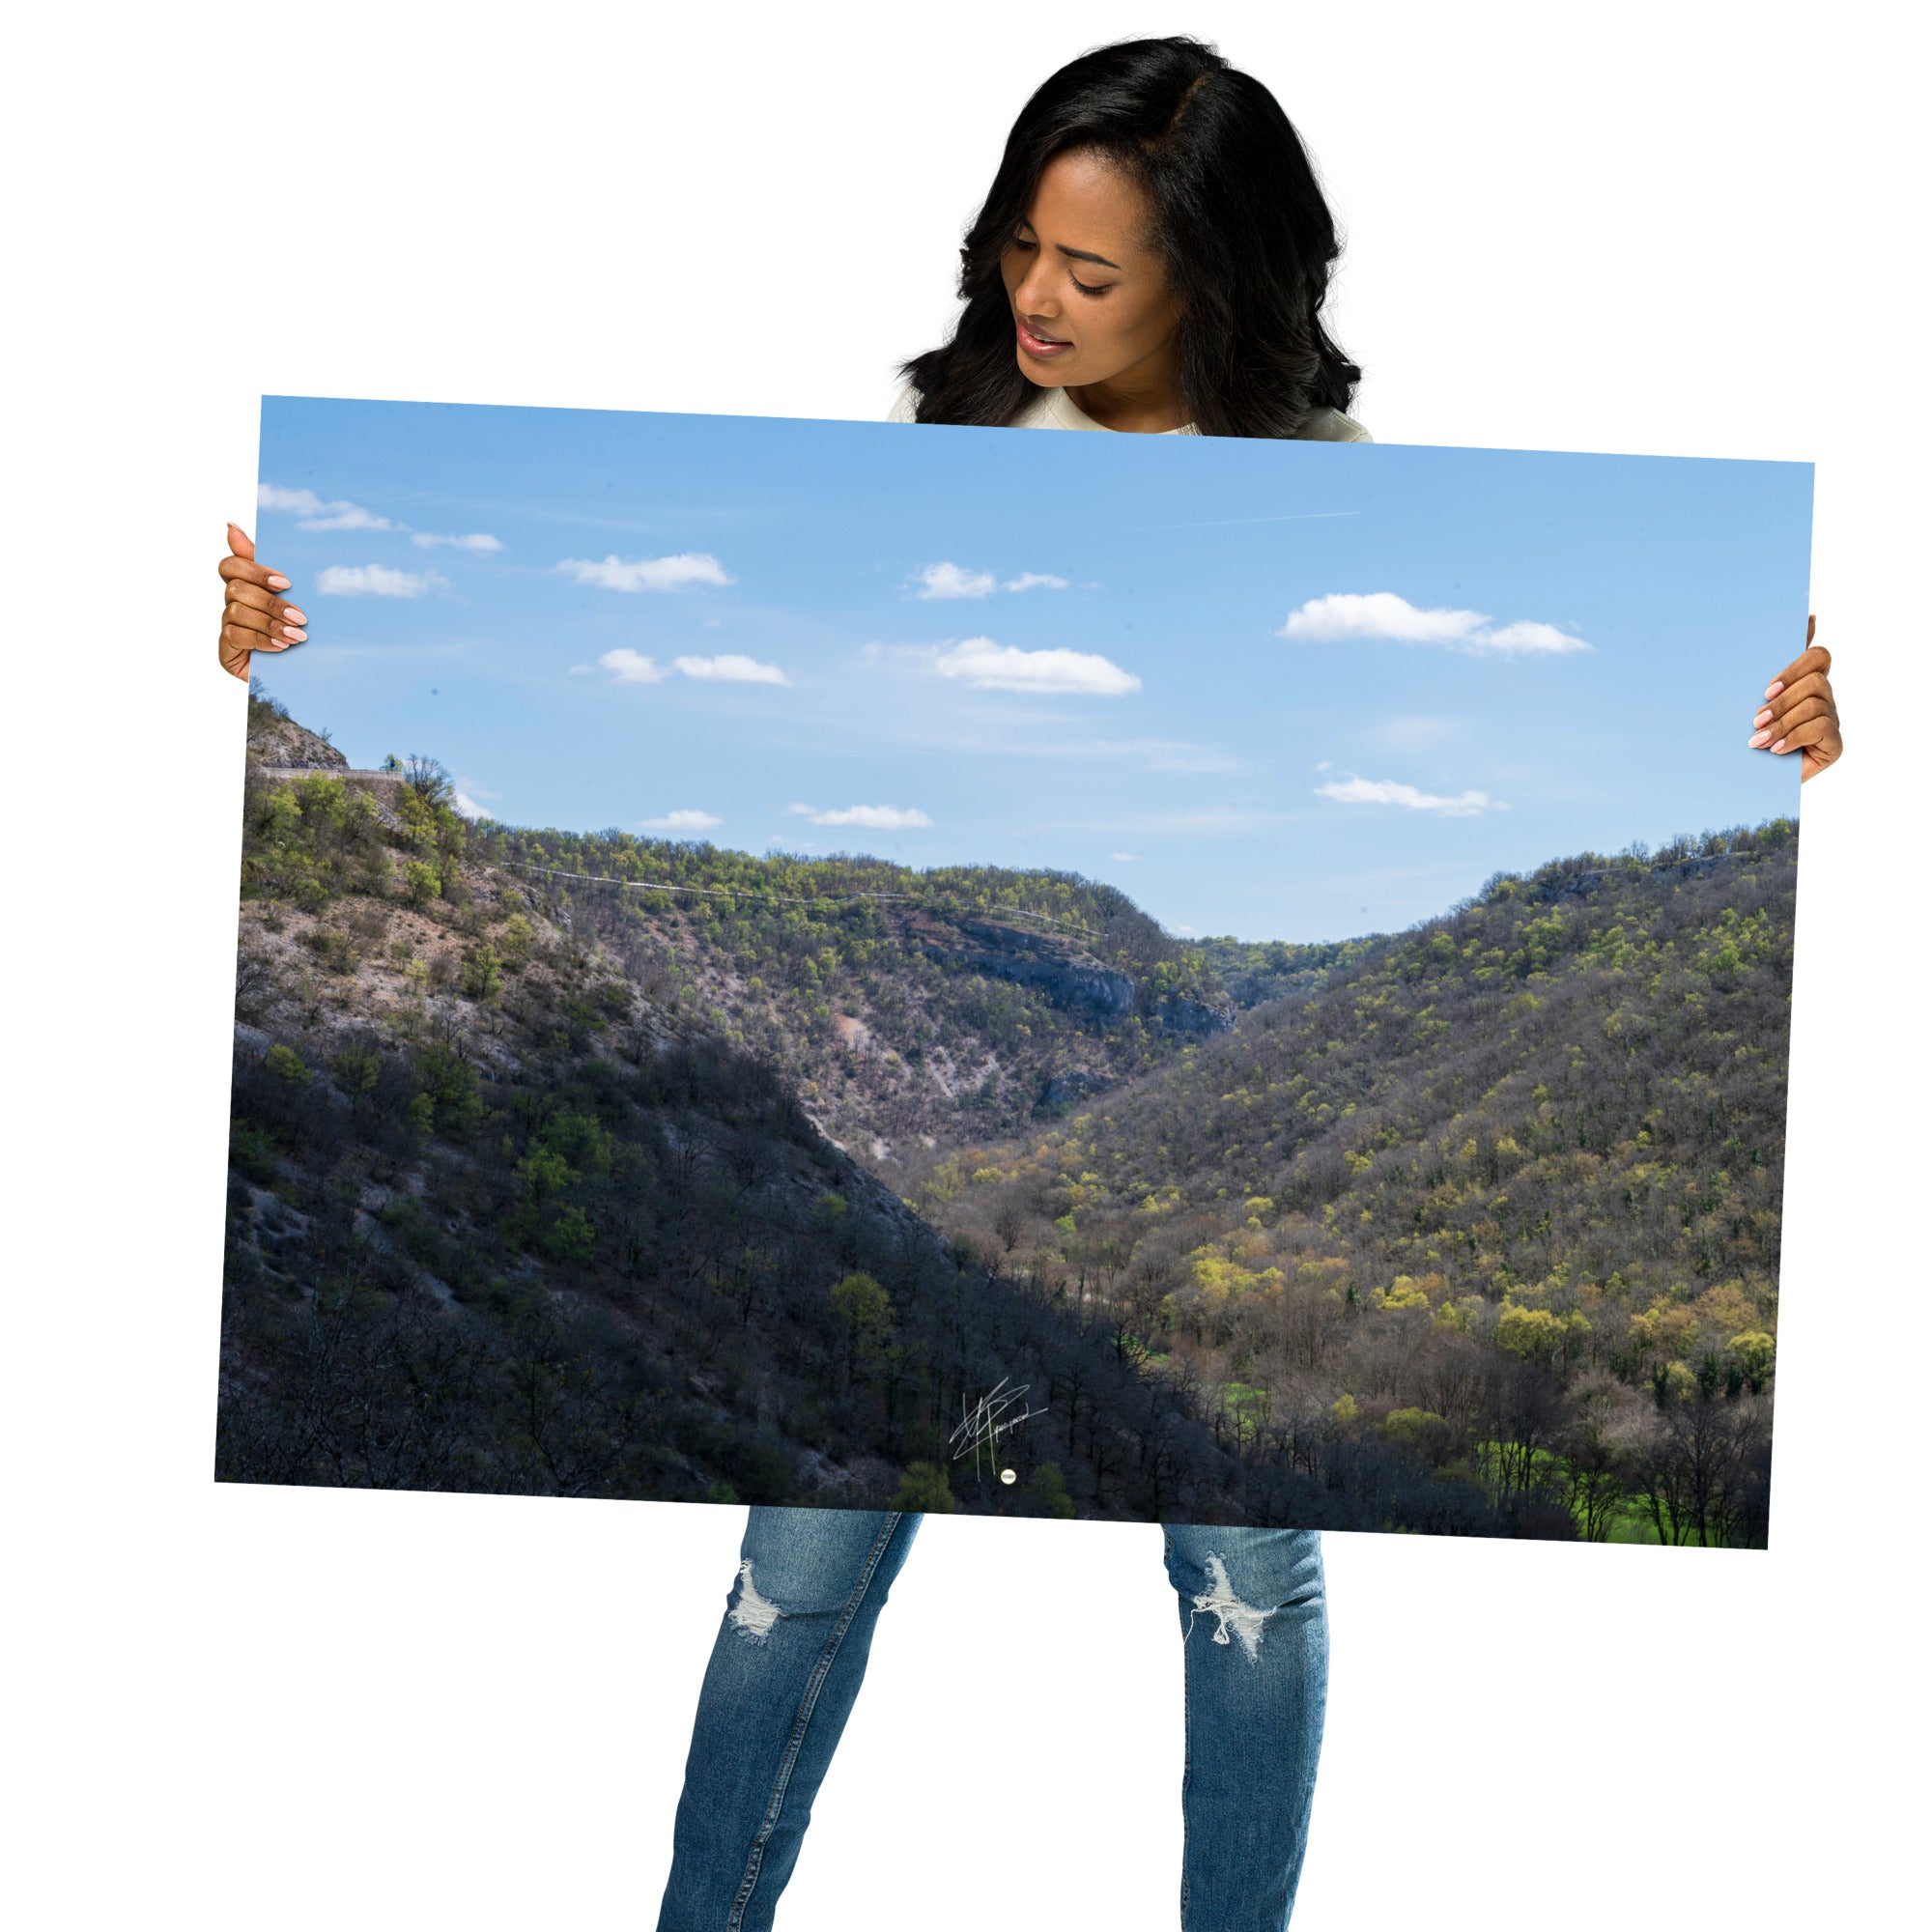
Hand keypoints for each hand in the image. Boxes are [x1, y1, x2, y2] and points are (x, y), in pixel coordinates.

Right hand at [217, 523, 305, 681]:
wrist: (305, 675)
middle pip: (236, 589)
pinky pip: (234, 636)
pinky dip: (261, 640)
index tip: (285, 582)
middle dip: (271, 602)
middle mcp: (232, 604)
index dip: (255, 570)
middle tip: (301, 617)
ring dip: (270, 623)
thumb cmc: (299, 631)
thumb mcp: (294, 597)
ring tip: (298, 637)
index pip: (231, 566)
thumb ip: (269, 566)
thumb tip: (230, 526)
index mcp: (246, 586)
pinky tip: (282, 648)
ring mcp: (227, 627)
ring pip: (236, 611)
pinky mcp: (226, 650)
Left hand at [1749, 615, 1840, 780]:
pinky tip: (1775, 750)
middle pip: (1815, 679)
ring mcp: (1831, 719)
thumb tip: (1797, 622)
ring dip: (1782, 722)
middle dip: (1782, 700)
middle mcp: (1823, 697)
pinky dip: (1793, 737)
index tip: (1767, 688)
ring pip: (1815, 704)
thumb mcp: (1748, 701)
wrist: (1747, 780)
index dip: (1796, 665)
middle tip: (1756, 719)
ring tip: (1758, 740)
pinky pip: (1821, 728)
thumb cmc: (1747, 735)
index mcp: (1805, 682)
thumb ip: (1763, 667)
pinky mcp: (1835, 744)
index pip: (1817, 656)